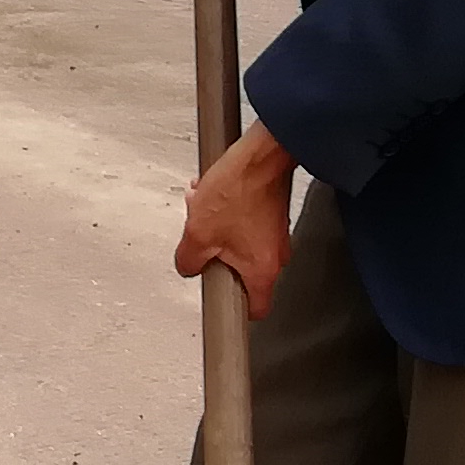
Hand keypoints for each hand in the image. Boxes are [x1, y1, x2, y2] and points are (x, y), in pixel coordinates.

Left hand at [175, 122, 297, 317]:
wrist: (262, 155)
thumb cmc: (239, 189)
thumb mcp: (198, 232)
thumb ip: (188, 260)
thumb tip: (188, 267)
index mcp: (261, 269)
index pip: (256, 310)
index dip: (235, 310)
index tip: (223, 304)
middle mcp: (276, 255)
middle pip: (243, 273)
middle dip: (219, 260)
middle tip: (205, 246)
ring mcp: (276, 233)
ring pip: (242, 245)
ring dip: (220, 232)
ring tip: (205, 213)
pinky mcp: (272, 213)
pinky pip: (247, 224)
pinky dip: (230, 215)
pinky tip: (215, 198)